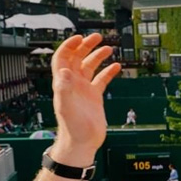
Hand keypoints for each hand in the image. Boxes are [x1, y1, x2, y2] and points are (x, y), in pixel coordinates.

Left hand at [50, 34, 120, 167]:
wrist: (82, 142)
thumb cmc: (72, 128)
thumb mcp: (66, 107)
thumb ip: (64, 88)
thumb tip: (64, 70)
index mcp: (64, 83)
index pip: (63, 58)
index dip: (69, 46)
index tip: (80, 38)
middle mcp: (73, 84)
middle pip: (77, 58)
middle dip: (86, 46)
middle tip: (97, 37)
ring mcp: (84, 89)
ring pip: (90, 67)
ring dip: (97, 56)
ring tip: (108, 48)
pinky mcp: (94, 97)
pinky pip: (101, 80)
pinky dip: (108, 72)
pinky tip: (116, 67)